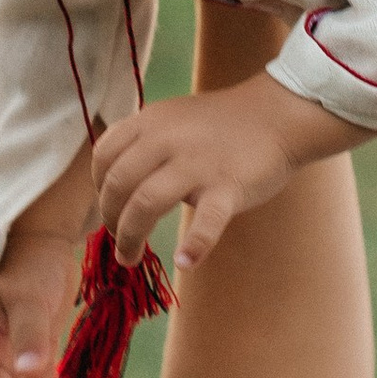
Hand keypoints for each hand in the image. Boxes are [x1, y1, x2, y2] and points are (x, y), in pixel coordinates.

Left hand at [91, 77, 361, 271]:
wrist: (278, 116)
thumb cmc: (222, 124)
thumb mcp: (172, 118)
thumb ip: (143, 142)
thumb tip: (115, 184)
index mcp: (150, 122)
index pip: (104, 156)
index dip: (98, 189)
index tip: (110, 209)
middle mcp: (167, 139)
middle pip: (118, 184)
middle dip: (111, 219)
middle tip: (119, 239)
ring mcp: (198, 163)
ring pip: (146, 202)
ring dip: (130, 237)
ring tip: (130, 258)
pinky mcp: (228, 186)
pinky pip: (207, 220)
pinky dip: (194, 245)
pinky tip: (185, 261)